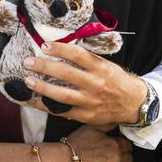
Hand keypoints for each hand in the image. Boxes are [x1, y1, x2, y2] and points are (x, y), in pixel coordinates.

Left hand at [23, 42, 146, 123]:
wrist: (133, 103)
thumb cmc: (116, 81)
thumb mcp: (107, 65)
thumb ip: (88, 60)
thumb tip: (62, 50)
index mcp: (101, 68)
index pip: (78, 55)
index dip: (60, 49)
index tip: (44, 45)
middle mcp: (96, 85)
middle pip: (66, 74)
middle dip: (45, 67)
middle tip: (28, 62)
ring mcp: (91, 102)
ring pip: (63, 95)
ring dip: (43, 87)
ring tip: (28, 80)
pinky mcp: (86, 116)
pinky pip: (63, 111)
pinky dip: (47, 106)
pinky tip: (34, 100)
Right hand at [65, 124, 132, 161]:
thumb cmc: (75, 146)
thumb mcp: (91, 128)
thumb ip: (107, 125)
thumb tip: (117, 123)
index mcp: (115, 144)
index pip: (128, 145)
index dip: (124, 146)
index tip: (120, 147)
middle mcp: (117, 159)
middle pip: (130, 159)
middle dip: (125, 158)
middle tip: (117, 158)